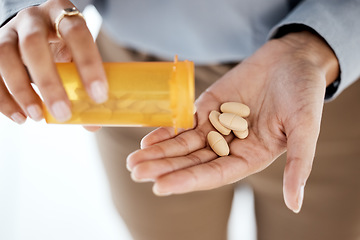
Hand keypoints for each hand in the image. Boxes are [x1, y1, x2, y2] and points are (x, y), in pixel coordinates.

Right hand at [0, 0, 107, 124]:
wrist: (34, 26)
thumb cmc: (62, 43)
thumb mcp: (77, 54)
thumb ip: (85, 82)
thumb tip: (92, 123)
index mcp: (62, 15)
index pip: (76, 33)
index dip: (88, 64)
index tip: (98, 95)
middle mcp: (32, 18)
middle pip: (34, 44)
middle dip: (49, 82)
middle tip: (63, 113)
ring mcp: (9, 31)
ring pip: (5, 56)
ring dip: (22, 91)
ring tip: (37, 116)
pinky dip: (4, 98)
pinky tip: (19, 117)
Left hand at [127, 31, 338, 212]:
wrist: (292, 59)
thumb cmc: (303, 93)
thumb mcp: (304, 128)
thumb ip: (298, 164)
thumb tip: (296, 204)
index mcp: (250, 157)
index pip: (213, 174)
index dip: (188, 180)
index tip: (161, 186)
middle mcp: (230, 146)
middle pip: (192, 162)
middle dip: (164, 168)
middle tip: (136, 173)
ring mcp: (217, 126)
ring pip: (183, 145)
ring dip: (159, 153)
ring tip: (133, 161)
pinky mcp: (208, 107)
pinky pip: (184, 122)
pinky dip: (167, 131)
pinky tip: (147, 140)